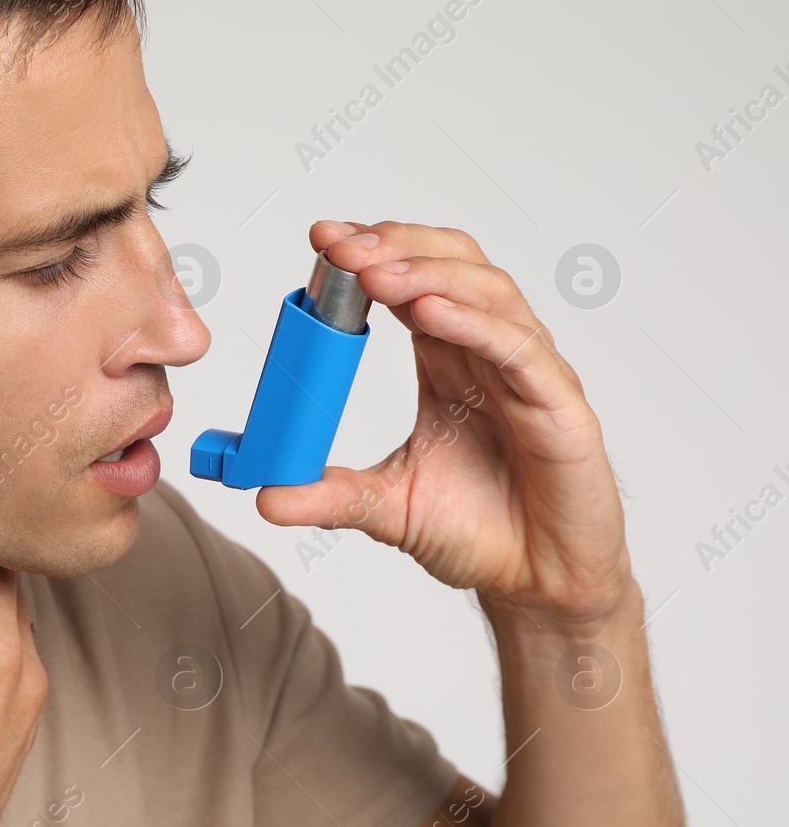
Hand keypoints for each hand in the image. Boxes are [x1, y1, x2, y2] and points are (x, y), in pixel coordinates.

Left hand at [254, 220, 634, 624]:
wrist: (540, 585)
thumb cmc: (481, 531)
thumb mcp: (384, 507)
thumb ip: (328, 495)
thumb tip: (264, 496)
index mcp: (449, 362)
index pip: (414, 283)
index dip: (374, 253)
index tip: (321, 241)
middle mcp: (492, 355)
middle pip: (453, 267)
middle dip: (395, 248)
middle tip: (339, 248)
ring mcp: (532, 376)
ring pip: (489, 295)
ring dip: (429, 274)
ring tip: (375, 273)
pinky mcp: (562, 409)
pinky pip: (520, 351)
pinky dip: (474, 324)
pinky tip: (430, 312)